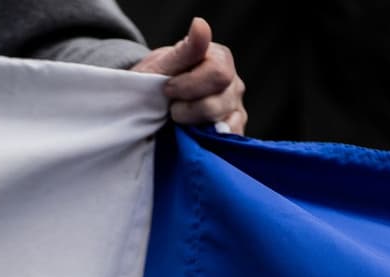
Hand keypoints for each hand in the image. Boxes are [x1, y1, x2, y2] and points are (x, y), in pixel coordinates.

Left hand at [132, 17, 245, 135]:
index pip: (217, 75)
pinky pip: (230, 137)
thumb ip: (186, 49)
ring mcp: (235, 107)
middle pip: (219, 103)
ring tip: (180, 119)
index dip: (188, 86)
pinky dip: (210, 139)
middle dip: (188, 109)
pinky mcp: (233, 128)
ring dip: (194, 125)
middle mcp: (233, 82)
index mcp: (219, 58)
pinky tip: (195, 134)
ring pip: (223, 123)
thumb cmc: (158, 80)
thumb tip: (200, 24)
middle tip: (171, 107)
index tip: (167, 89)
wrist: (154, 103)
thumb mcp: (164, 64)